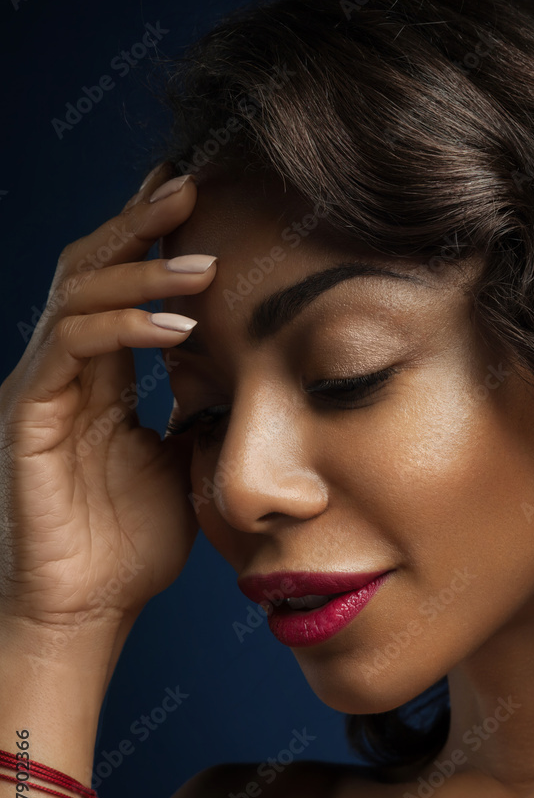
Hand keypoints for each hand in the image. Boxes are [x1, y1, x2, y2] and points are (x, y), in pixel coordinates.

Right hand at [0, 163, 213, 663]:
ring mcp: (40, 388)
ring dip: (142, 270)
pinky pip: (73, 348)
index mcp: (99, 376)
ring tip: (205, 264)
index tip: (204, 198)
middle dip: (141, 223)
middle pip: (91, 267)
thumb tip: (242, 376)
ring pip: (78, 294)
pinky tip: (179, 329)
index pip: (119, 284)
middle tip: (195, 186)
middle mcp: (63, 370)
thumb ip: (197, 413)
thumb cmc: (131, 544)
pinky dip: (125, 328)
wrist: (87, 611)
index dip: (152, 237)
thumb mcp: (182, 463)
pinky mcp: (27, 415)